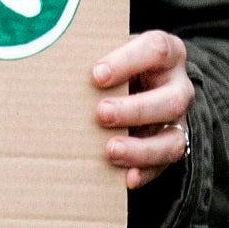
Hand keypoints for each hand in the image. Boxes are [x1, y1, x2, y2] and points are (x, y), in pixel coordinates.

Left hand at [92, 30, 193, 189]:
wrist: (138, 82)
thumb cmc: (116, 62)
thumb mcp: (111, 49)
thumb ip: (94, 53)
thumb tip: (50, 60)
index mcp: (167, 53)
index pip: (156, 50)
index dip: (127, 62)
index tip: (96, 74)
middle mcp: (178, 86)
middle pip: (170, 100)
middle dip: (135, 109)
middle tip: (101, 113)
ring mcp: (178, 120)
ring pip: (172, 139)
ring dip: (140, 148)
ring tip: (110, 150)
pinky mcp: (171, 145)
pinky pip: (164, 165)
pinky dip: (144, 172)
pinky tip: (126, 178)